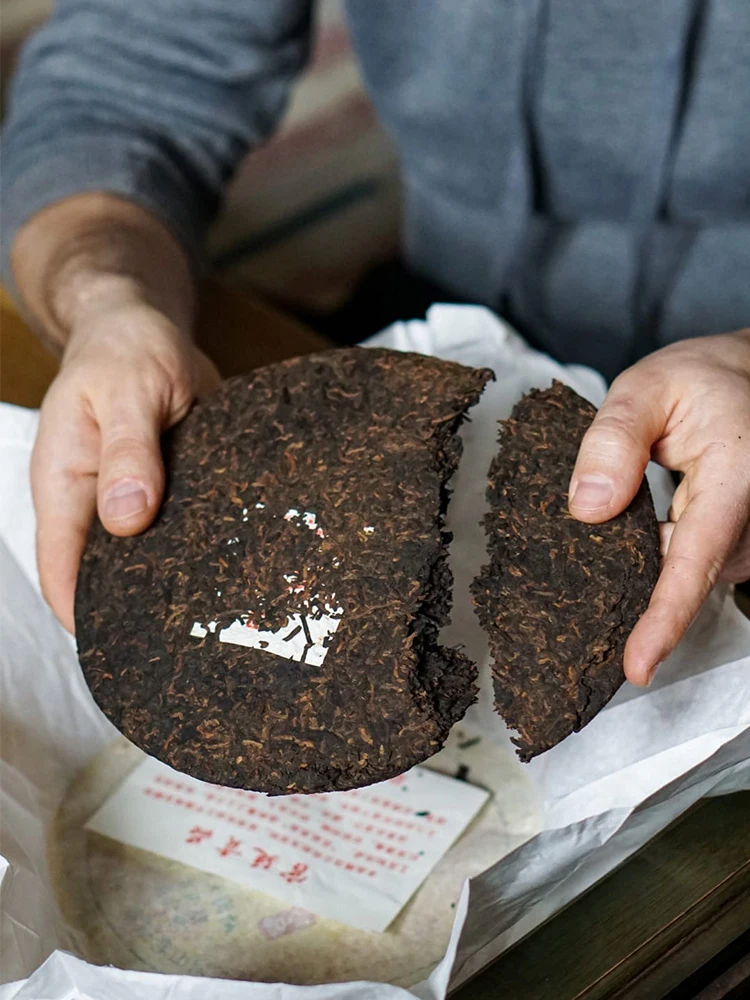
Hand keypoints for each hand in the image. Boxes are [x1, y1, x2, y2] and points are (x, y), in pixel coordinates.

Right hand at [31, 296, 218, 632]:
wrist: (145, 328)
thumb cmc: (125, 351)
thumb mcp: (127, 392)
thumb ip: (128, 452)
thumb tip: (127, 517)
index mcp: (66, 484)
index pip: (61, 568)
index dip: (83, 615)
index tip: (121, 650)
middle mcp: (96, 501)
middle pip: (106, 573)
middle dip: (137, 607)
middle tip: (188, 643)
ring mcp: (133, 499)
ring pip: (149, 555)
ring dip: (178, 578)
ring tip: (221, 618)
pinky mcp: (170, 491)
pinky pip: (183, 528)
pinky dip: (204, 545)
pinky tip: (239, 567)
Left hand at [568, 330, 749, 685]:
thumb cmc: (703, 380)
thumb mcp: (648, 386)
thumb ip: (614, 440)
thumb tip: (588, 508)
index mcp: (737, 477)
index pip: (695, 561)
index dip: (664, 619)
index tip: (637, 666)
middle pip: (684, 575)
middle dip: (634, 579)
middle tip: (598, 536)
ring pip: (687, 573)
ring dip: (647, 559)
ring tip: (634, 506)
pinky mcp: (742, 545)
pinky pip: (693, 565)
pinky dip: (661, 554)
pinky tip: (644, 525)